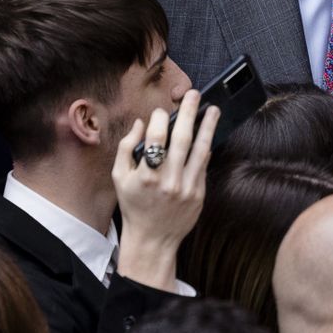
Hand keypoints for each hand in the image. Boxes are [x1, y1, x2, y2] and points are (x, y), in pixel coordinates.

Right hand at [111, 89, 219, 290]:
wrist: (153, 238)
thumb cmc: (134, 205)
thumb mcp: (120, 177)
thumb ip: (126, 148)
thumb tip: (139, 123)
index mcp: (146, 174)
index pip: (156, 137)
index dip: (160, 119)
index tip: (162, 111)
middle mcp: (169, 180)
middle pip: (182, 138)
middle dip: (189, 112)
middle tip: (194, 94)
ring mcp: (187, 187)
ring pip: (200, 149)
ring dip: (208, 126)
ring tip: (213, 109)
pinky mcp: (199, 193)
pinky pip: (204, 164)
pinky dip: (207, 147)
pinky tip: (209, 134)